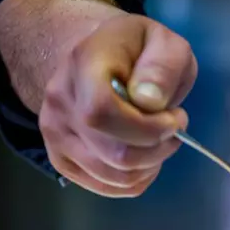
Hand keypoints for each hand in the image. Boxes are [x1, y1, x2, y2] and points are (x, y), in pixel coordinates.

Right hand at [39, 14, 197, 196]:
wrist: (100, 59)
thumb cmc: (138, 51)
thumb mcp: (165, 42)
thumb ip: (163, 65)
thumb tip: (150, 101)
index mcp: (83, 64)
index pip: (101, 112)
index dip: (145, 128)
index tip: (174, 118)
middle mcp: (60, 101)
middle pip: (113, 153)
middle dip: (157, 149)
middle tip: (173, 128)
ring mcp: (55, 133)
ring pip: (112, 175)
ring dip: (150, 165)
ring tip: (159, 140)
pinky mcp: (62, 159)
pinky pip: (107, 187)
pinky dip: (136, 180)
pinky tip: (145, 156)